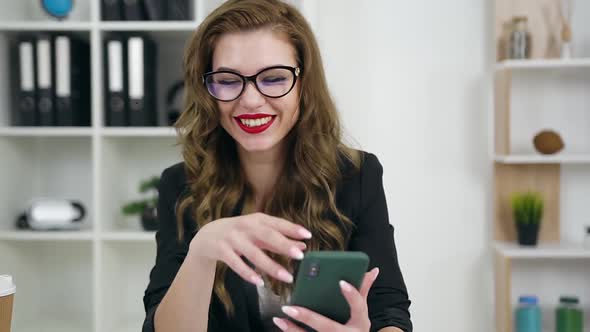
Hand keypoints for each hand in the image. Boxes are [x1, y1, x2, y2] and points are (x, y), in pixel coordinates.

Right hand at [189, 212, 311, 284]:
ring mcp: (232, 238)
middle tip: (300, 256)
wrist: (206, 236)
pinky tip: (260, 282)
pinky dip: (248, 273)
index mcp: (256, 219)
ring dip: (271, 266)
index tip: (308, 235)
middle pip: (267, 235)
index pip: (277, 223)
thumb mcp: (258, 233)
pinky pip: (236, 264)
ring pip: (254, 253)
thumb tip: (302, 247)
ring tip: (287, 277)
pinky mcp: (221, 250)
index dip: (292, 228)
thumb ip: (279, 240)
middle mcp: (245, 226)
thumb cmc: (239, 233)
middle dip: (284, 245)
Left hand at [272, 268, 379, 331]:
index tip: (341, 281)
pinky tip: (282, 323)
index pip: (358, 307)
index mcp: (360, 322)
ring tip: (280, 317)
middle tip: (290, 307)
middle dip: (308, 317)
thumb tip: (372, 270)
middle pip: (328, 327)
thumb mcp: (362, 313)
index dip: (351, 295)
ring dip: (294, 329)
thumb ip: (363, 291)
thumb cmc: (355, 329)